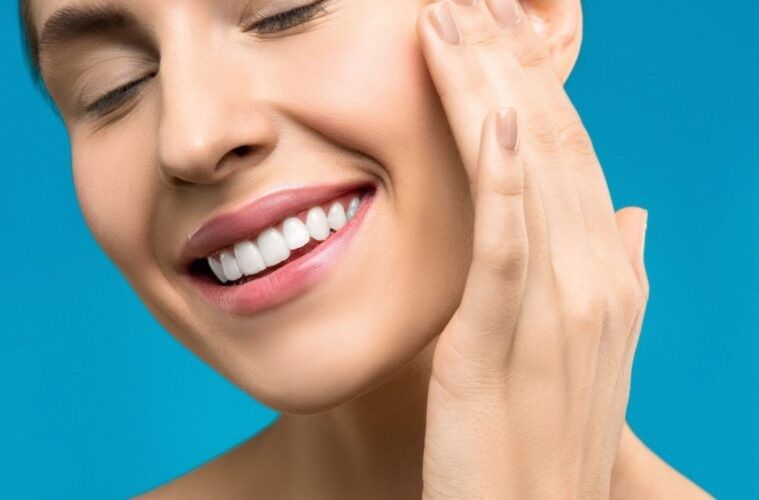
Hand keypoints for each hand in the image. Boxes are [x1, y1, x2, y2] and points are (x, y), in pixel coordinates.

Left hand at [416, 0, 648, 497]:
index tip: (492, 30)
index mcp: (608, 277)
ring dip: (492, 91)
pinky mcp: (502, 344)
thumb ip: (607, 275)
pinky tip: (497, 117)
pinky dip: (508, 179)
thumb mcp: (583, 348)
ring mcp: (559, 312)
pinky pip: (510, 247)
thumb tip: (630, 216)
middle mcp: (598, 282)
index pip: (572, 157)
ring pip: (531, 177)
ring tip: (453, 18)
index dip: (533, 85)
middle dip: (507, 64)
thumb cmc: (544, 435)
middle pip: (554, 147)